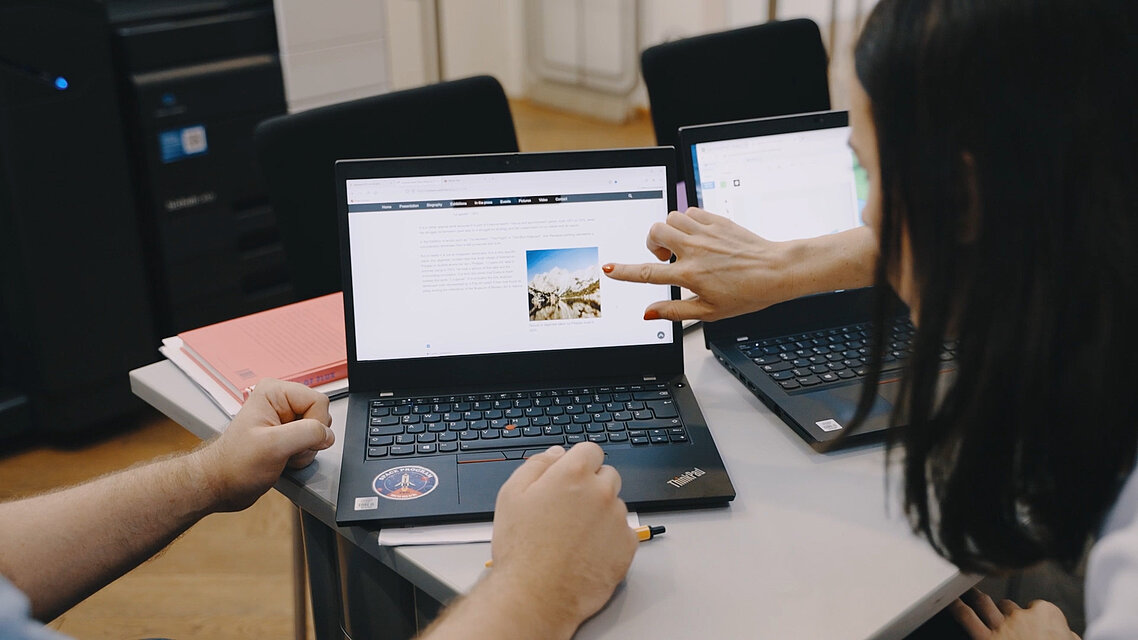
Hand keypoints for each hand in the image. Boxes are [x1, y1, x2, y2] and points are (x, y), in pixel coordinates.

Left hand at [193, 378, 333, 511]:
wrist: (222, 485)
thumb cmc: (234, 464)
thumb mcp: (272, 446)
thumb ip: (306, 433)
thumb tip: (327, 434)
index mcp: (275, 392)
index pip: (319, 401)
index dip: (315, 424)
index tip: (297, 440)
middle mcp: (281, 402)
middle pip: (320, 415)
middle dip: (310, 439)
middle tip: (286, 448)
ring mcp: (285, 419)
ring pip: (318, 431)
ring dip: (306, 450)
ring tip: (282, 455)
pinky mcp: (288, 436)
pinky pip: (312, 443)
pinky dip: (302, 456)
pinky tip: (284, 459)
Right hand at [488, 443, 637, 633]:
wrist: (535, 595)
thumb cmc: (521, 549)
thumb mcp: (512, 495)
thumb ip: (537, 465)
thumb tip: (557, 454)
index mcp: (574, 474)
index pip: (591, 450)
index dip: (579, 463)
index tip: (572, 477)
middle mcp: (601, 492)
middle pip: (607, 475)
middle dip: (592, 487)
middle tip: (569, 511)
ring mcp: (617, 519)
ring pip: (616, 505)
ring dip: (602, 513)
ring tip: (575, 537)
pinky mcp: (628, 545)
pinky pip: (624, 532)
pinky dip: (611, 539)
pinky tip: (588, 551)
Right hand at [602, 207, 796, 321]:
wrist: (777, 271)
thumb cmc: (748, 293)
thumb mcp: (710, 312)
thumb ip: (675, 312)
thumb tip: (649, 313)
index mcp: (690, 275)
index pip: (648, 273)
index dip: (624, 272)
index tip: (608, 269)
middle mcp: (695, 250)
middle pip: (655, 233)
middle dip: (651, 242)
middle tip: (664, 256)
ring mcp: (706, 233)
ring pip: (671, 218)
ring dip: (669, 230)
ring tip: (680, 245)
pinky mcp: (718, 221)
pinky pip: (690, 211)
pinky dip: (687, 221)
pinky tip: (696, 235)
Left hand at [949, 588, 1080, 638]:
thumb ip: (1067, 636)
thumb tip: (1067, 635)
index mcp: (1047, 614)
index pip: (1036, 607)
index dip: (1032, 615)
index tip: (1032, 623)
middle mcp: (1022, 616)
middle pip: (1008, 606)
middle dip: (1005, 612)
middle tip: (1003, 622)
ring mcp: (1002, 626)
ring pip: (986, 605)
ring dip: (977, 600)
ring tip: (970, 595)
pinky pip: (967, 617)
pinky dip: (957, 608)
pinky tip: (951, 602)